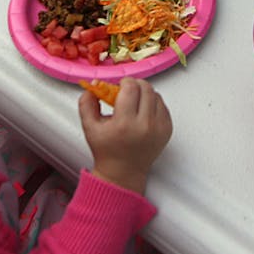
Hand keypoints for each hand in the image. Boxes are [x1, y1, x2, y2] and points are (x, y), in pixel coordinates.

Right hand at [79, 77, 172, 193]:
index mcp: (124, 124)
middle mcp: (145, 126)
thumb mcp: (90, 127)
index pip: (131, 88)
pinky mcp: (167, 130)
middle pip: (146, 88)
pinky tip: (143, 112)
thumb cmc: (106, 150)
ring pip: (156, 95)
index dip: (124, 82)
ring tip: (134, 103)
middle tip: (127, 91)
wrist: (123, 171)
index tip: (120, 85)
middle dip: (135, 85)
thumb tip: (92, 86)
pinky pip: (163, 105)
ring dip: (145, 93)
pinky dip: (153, 103)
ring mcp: (159, 128)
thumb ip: (86, 104)